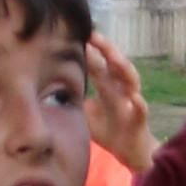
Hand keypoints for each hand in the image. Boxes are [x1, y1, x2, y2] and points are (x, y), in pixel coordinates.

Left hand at [84, 31, 152, 177]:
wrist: (128, 152)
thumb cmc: (107, 128)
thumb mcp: (85, 112)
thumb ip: (72, 98)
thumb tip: (44, 88)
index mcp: (107, 85)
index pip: (98, 63)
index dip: (89, 50)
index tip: (76, 34)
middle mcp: (121, 89)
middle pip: (114, 65)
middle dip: (106, 49)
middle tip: (94, 35)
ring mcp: (131, 102)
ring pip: (132, 80)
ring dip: (124, 68)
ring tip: (114, 58)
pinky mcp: (139, 120)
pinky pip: (141, 110)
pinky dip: (139, 104)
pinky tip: (134, 99)